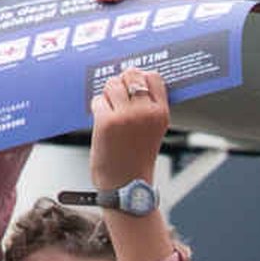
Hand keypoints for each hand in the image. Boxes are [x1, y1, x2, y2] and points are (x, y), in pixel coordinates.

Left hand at [86, 64, 169, 189]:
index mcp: (161, 114)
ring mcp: (126, 116)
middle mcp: (146, 112)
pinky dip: (97, 107)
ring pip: (112, 84)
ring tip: (110, 110)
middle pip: (131, 75)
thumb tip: (133, 79)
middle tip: (118, 96)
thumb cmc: (136, 158)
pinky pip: (98, 100)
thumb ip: (148, 106)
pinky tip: (102, 121)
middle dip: (122, 82)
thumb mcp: (153, 130)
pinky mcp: (106, 121)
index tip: (133, 85)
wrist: (125, 185)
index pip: (153, 77)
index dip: (141, 77)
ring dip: (107, 94)